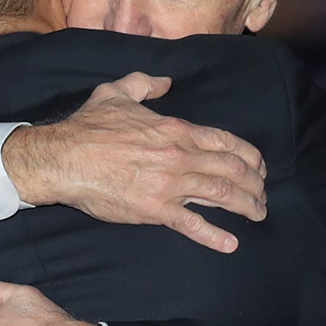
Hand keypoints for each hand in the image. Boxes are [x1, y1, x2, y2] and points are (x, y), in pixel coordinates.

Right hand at [3, 73, 265, 253]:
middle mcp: (180, 156)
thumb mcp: (116, 92)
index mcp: (176, 130)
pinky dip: (214, 235)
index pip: (225, 142)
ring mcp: (170, 185)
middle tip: (263, 193)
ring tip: (258, 214)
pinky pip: (192, 224)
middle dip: (255, 183)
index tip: (260, 167)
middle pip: (232, 170)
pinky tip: (231, 243)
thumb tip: (165, 82)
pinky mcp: (155, 210)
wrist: (63, 158)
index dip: (249, 156)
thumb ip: (144, 84)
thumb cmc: (87, 127)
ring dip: (246, 206)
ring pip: (222, 195)